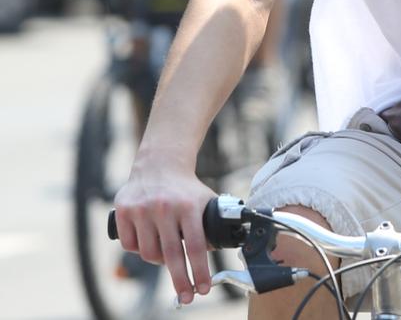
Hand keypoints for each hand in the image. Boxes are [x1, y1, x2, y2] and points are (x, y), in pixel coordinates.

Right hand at [112, 166, 215, 304]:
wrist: (160, 164)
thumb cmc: (186, 189)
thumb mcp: (205, 201)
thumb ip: (211, 225)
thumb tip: (216, 253)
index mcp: (189, 206)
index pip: (196, 245)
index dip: (200, 271)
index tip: (204, 288)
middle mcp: (165, 208)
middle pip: (172, 255)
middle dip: (181, 281)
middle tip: (188, 297)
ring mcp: (142, 209)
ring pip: (148, 253)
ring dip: (159, 261)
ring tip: (167, 255)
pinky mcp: (123, 211)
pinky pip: (130, 245)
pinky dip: (139, 250)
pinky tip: (148, 243)